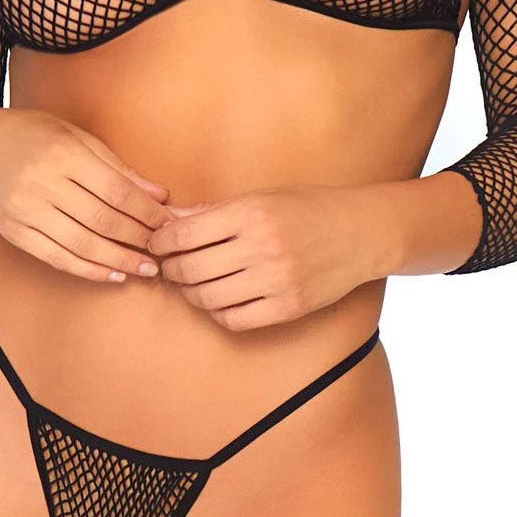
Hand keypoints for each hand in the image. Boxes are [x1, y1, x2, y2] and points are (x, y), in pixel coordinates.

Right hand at [0, 109, 175, 282]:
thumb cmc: (38, 136)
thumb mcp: (79, 138)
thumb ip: (119, 168)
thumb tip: (160, 195)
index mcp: (64, 154)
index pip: (117, 191)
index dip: (147, 212)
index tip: (169, 223)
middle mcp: (42, 183)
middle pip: (102, 220)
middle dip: (138, 238)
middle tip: (164, 250)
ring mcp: (25, 210)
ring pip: (81, 244)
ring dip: (119, 261)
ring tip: (145, 269)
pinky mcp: (13, 232)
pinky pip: (56, 258)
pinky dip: (88, 270)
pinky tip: (112, 274)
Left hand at [144, 184, 379, 330]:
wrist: (359, 233)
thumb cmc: (306, 209)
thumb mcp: (260, 197)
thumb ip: (213, 211)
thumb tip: (170, 220)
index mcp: (251, 213)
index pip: (185, 234)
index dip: (162, 241)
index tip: (157, 243)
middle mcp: (262, 248)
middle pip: (191, 269)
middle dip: (169, 269)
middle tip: (166, 266)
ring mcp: (276, 281)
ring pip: (208, 298)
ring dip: (189, 293)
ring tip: (189, 283)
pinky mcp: (288, 307)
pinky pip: (235, 319)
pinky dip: (217, 312)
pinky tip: (216, 299)